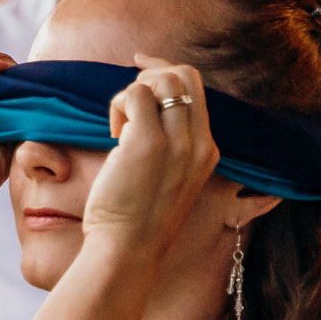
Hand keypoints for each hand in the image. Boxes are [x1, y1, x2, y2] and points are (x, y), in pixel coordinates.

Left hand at [81, 56, 219, 250]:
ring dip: (130, 93)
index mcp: (208, 151)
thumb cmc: (137, 219)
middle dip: (151, 73)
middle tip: (127, 101)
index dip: (167, 70)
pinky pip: (133, 93)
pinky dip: (116, 106)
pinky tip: (112, 136)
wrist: (128, 250)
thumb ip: (171, 145)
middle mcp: (199, 143)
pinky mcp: (147, 142)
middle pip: (184, 74)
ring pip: (159, 79)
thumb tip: (145, 106)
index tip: (141, 69)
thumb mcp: (170, 179)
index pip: (196, 88)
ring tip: (119, 128)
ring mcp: (176, 142)